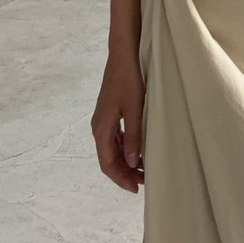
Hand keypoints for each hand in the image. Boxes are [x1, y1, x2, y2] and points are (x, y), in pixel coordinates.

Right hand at [91, 51, 145, 192]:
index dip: (120, 178)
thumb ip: (134, 136)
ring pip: (112, 148)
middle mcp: (99, 126)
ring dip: (126, 160)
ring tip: (144, 169)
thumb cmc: (130, 78)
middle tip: (144, 182)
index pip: (108, 163)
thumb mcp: (135, 109)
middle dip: (125, 172)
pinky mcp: (111, 111)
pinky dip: (126, 148)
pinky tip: (138, 150)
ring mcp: (104, 119)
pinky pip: (116, 137)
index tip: (136, 189)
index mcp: (101, 128)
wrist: (123, 53)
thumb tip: (132, 162)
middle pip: (109, 158)